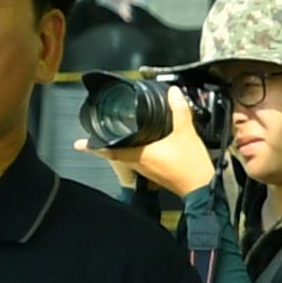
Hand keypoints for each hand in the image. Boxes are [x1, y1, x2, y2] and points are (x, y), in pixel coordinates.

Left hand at [81, 112, 214, 198]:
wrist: (203, 189)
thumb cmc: (191, 166)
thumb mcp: (186, 134)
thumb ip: (179, 111)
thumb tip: (173, 93)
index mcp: (140, 154)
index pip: (109, 150)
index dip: (92, 146)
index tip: (78, 144)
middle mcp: (139, 164)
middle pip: (115, 153)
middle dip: (105, 144)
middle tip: (97, 134)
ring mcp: (147, 170)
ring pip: (126, 157)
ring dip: (120, 148)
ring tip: (117, 137)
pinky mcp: (155, 174)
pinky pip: (138, 161)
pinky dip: (135, 152)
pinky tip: (142, 146)